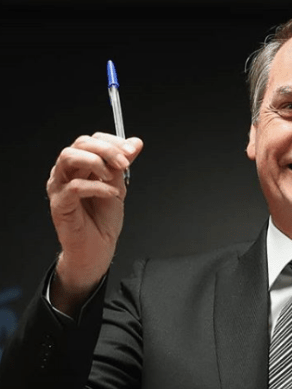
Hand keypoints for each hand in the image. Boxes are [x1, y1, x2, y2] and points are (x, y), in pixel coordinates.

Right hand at [46, 132, 142, 315]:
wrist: (98, 248)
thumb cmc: (103, 219)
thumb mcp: (118, 185)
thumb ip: (123, 164)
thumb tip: (135, 143)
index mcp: (79, 165)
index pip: (90, 140)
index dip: (112, 141)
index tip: (131, 150)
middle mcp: (66, 172)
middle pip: (80, 144)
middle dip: (106, 149)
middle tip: (125, 162)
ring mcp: (59, 186)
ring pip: (69, 157)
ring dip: (96, 161)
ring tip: (113, 175)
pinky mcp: (59, 204)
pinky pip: (75, 186)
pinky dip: (97, 186)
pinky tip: (112, 193)